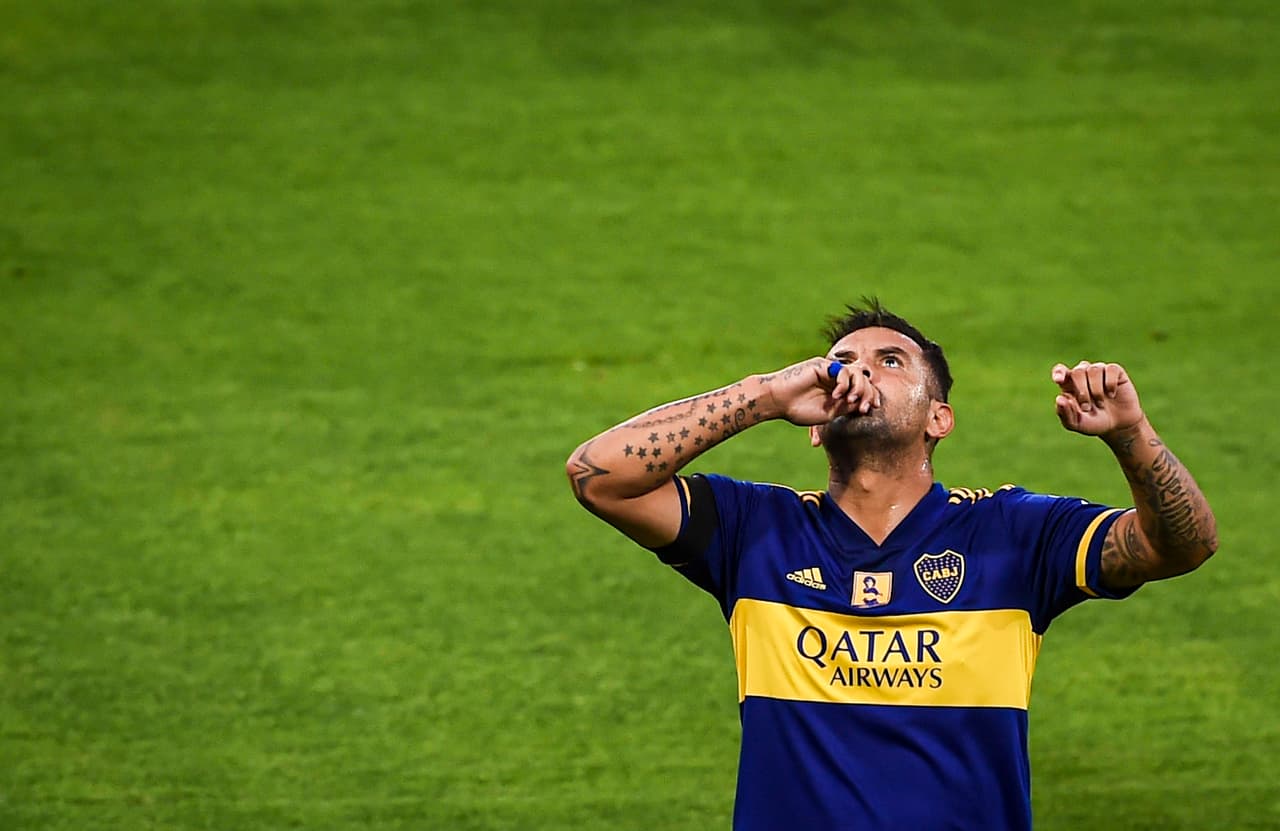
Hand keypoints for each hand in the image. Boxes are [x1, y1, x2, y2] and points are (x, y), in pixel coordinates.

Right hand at [763, 358, 879, 425]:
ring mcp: (830, 371)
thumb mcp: (829, 413)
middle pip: (863, 380)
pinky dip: (844, 383)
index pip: (862, 389)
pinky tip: (836, 394)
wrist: (777, 401)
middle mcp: (836, 379)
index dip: (870, 397)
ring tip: (850, 400)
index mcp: (838, 391)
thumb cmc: (798, 410)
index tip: (869, 409)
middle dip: (867, 394)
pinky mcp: (823, 365)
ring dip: (858, 388)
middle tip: (862, 407)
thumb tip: (865, 403)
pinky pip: (843, 370)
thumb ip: (847, 407)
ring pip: (857, 373)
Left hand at [1052, 361, 1144, 436]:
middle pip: (1077, 371)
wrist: (1119, 425)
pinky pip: (1110, 369)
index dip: (1058, 372)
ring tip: (1100, 404)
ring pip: (1094, 369)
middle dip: (1081, 391)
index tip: (1058, 381)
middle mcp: (1083, 375)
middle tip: (1086, 408)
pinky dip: (1110, 383)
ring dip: (1096, 390)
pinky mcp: (1115, 371)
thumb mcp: (1077, 424)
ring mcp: (1099, 371)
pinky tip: (1112, 395)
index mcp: (1070, 385)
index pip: (1060, 370)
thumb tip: (1060, 398)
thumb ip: (1065, 413)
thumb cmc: (1094, 422)